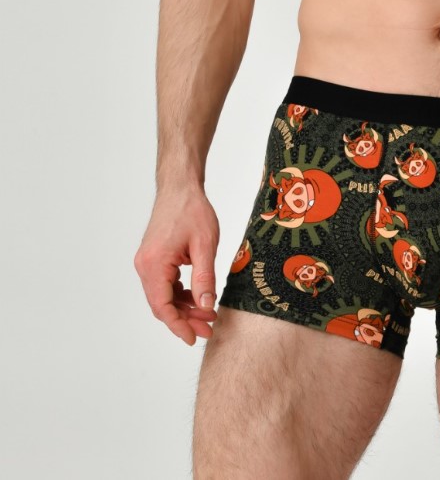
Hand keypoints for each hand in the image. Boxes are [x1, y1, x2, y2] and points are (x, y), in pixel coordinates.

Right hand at [134, 187, 220, 345]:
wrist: (180, 187)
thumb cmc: (192, 210)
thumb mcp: (205, 245)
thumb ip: (204, 278)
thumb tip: (206, 306)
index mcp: (154, 264)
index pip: (162, 306)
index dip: (179, 326)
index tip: (194, 337)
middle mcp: (145, 266)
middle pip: (162, 304)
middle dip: (185, 319)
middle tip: (208, 328)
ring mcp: (147, 263)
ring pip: (163, 296)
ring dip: (183, 308)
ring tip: (207, 315)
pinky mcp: (153, 259)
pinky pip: (164, 284)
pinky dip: (180, 294)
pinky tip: (197, 298)